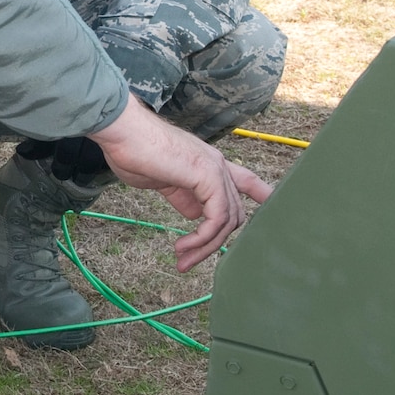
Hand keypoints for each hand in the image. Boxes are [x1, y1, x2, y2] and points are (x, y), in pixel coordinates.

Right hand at [87, 98, 272, 271]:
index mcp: (207, 163)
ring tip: (182, 259)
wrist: (123, 134)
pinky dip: (202, 238)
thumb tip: (194, 214)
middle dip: (213, 243)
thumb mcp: (162, 181)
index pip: (245, 180)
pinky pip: (217, 218)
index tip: (270, 208)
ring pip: (227, 220)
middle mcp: (217, 164)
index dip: (261, 195)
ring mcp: (215, 169)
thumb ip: (182, 196)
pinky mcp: (208, 176)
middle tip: (185, 260)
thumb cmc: (134, 152)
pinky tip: (183, 245)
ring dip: (204, 246)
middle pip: (234, 212)